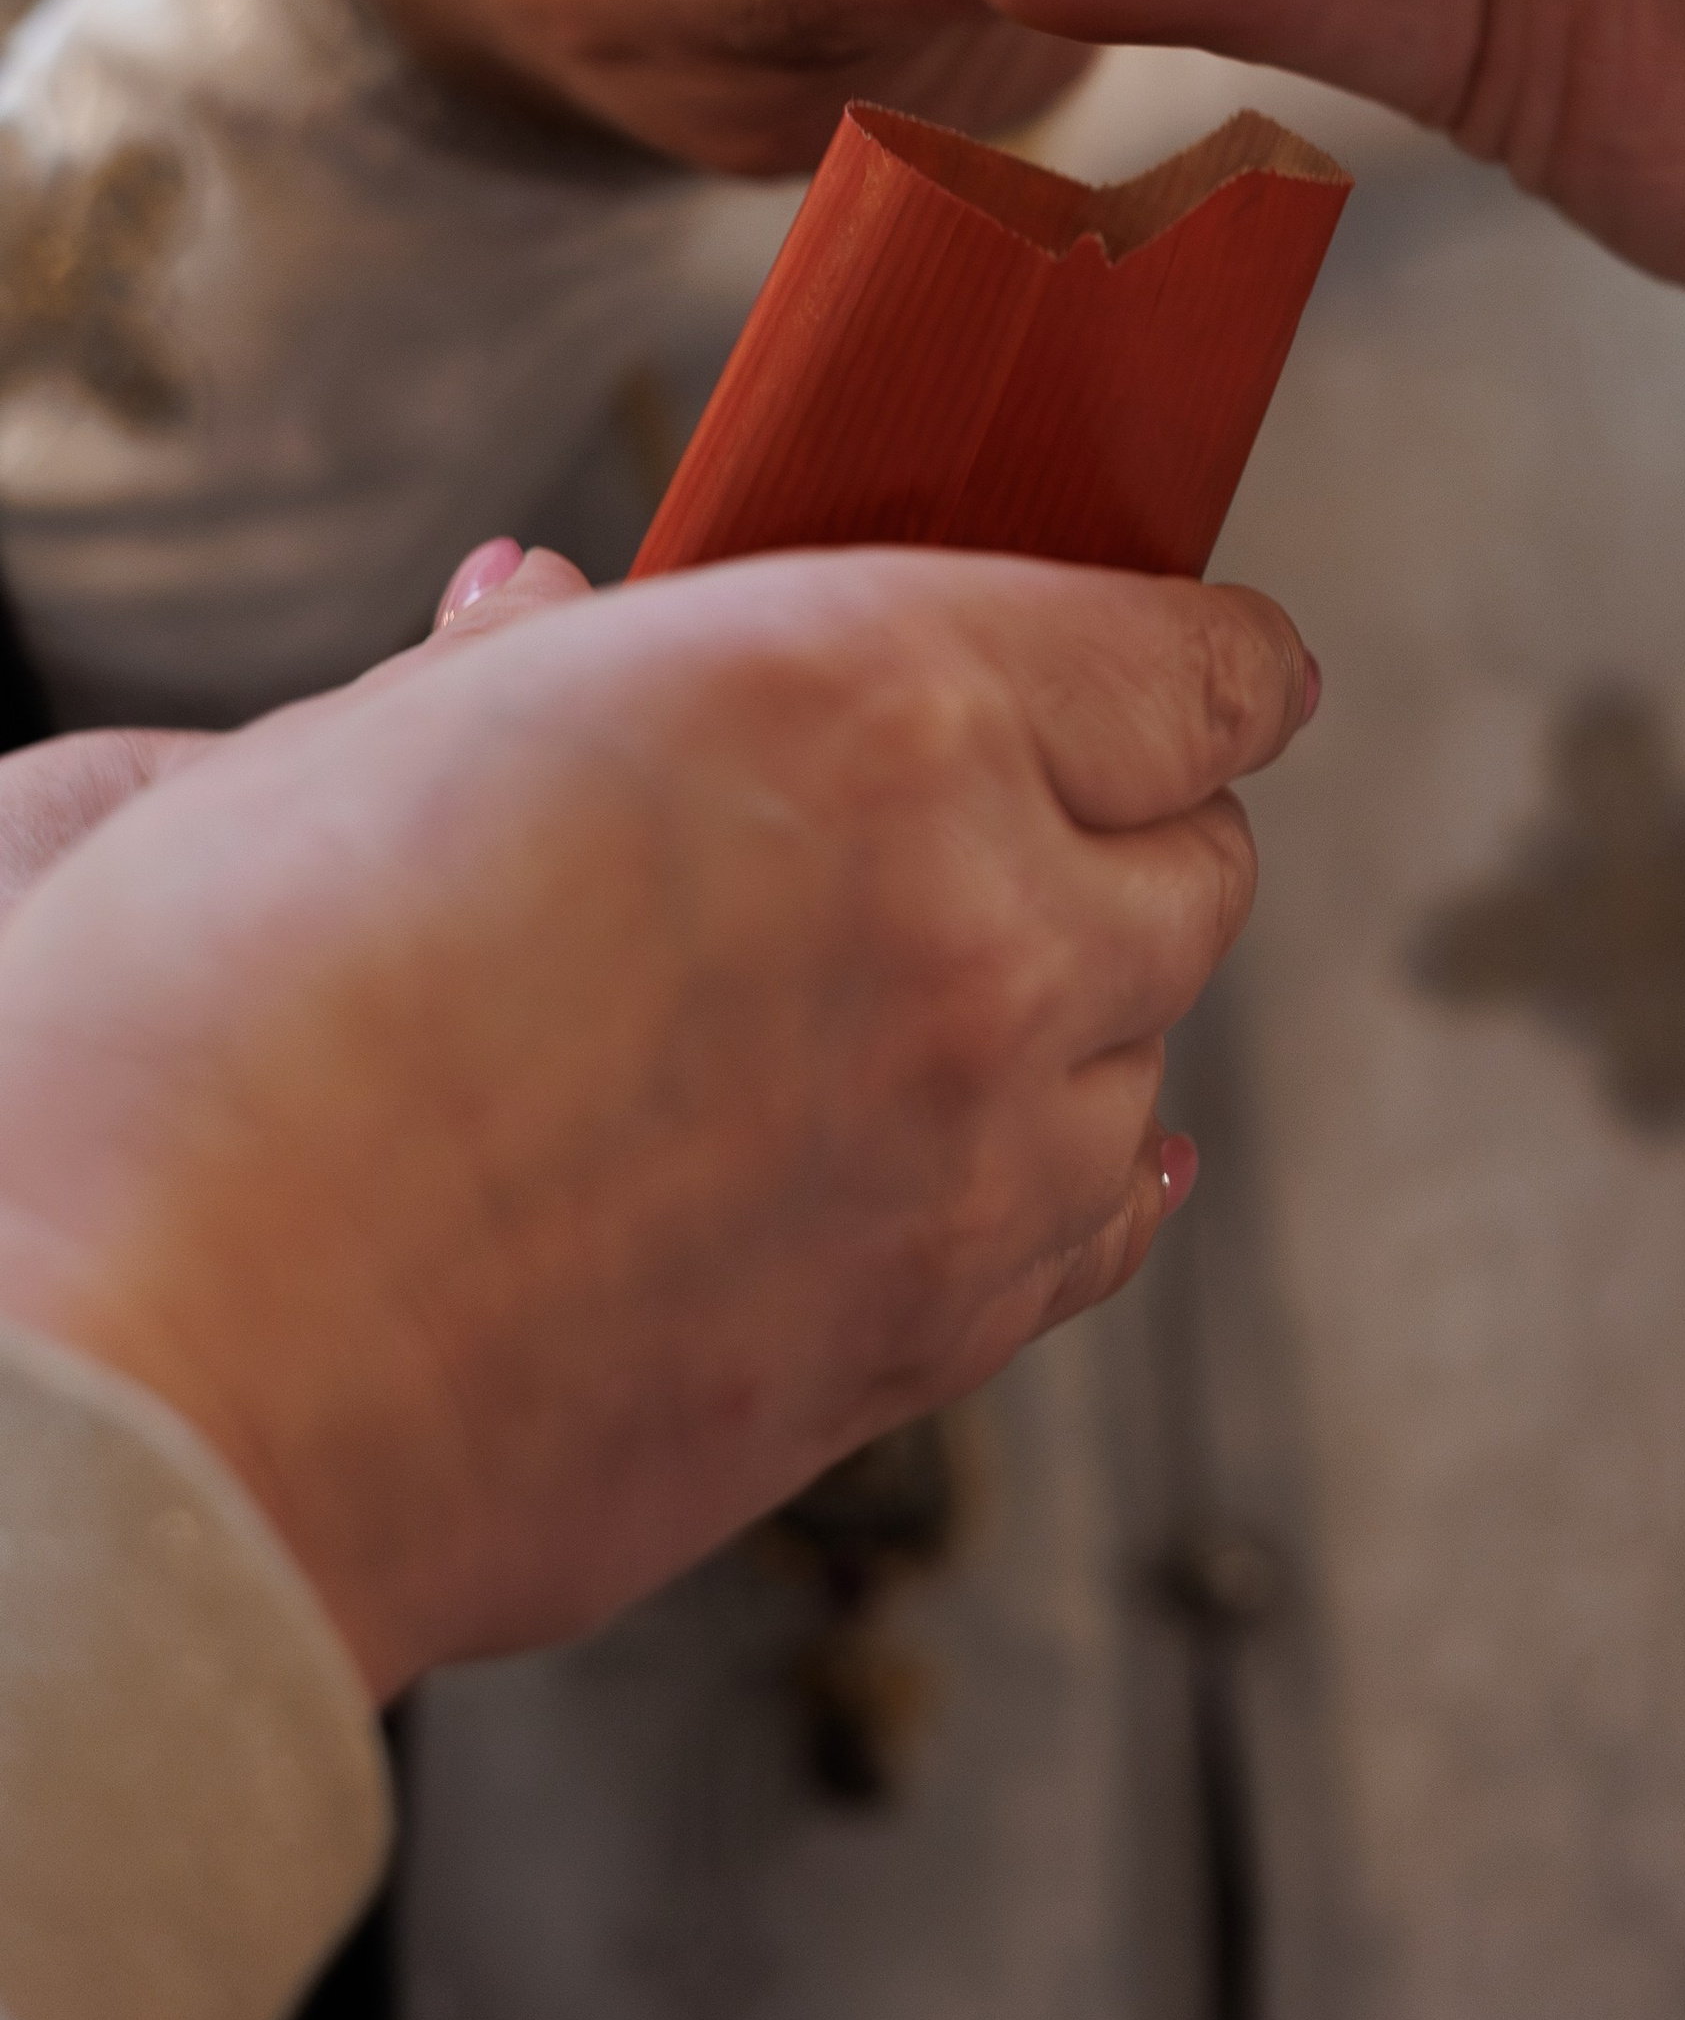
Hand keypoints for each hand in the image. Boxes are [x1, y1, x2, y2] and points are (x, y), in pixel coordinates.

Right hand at [0, 548, 1313, 1696]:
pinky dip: (1074, 1178)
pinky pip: (1093, 1236)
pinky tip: (1025, 1156)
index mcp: (859, 700)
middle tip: (1037, 806)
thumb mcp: (323, 754)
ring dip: (1086, 1006)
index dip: (1213, 658)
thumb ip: (491, 676)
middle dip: (1136, 820)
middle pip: (1202, 862)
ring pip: (1151, 1055)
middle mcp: (972, 918)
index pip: (1187, 668)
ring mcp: (968, 1159)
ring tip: (947, 985)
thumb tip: (538, 615)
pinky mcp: (914, 1350)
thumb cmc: (175, 1045)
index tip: (1219, 663)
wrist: (131, 1404)